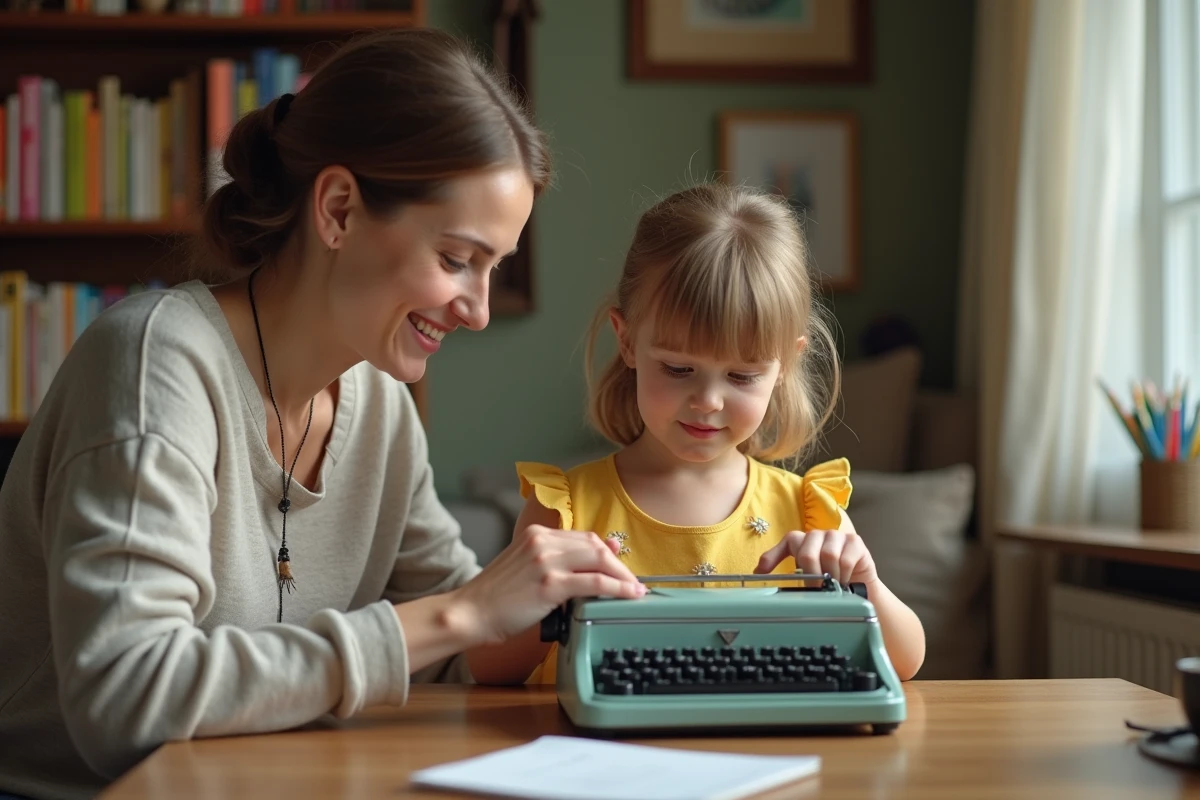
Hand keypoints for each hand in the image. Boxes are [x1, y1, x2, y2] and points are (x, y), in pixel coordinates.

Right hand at [453, 525, 645, 644]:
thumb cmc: (495, 598)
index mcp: (536, 534)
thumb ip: (554, 561)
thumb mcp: (525, 569)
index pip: (584, 537)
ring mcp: (546, 561)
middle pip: (595, 545)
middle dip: (619, 565)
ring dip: (623, 576)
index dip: (607, 552)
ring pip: (599, 560)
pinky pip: (594, 582)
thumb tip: (589, 559)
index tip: (620, 567)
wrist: (469, 613)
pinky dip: (617, 588)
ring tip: (634, 590)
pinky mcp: (550, 584)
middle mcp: (542, 541)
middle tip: (632, 582)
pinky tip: (628, 595)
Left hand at [754, 529, 878, 585]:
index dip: (773, 557)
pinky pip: (846, 559)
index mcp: (803, 541)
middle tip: (816, 589)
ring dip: (830, 576)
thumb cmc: (831, 580)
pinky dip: (844, 574)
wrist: (861, 584)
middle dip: (810, 574)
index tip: (762, 573)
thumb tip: (758, 574)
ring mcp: (837, 536)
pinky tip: (845, 579)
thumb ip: (789, 574)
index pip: (787, 542)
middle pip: (807, 552)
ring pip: (828, 556)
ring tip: (833, 585)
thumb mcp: (808, 577)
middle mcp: (818, 535)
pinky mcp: (855, 541)